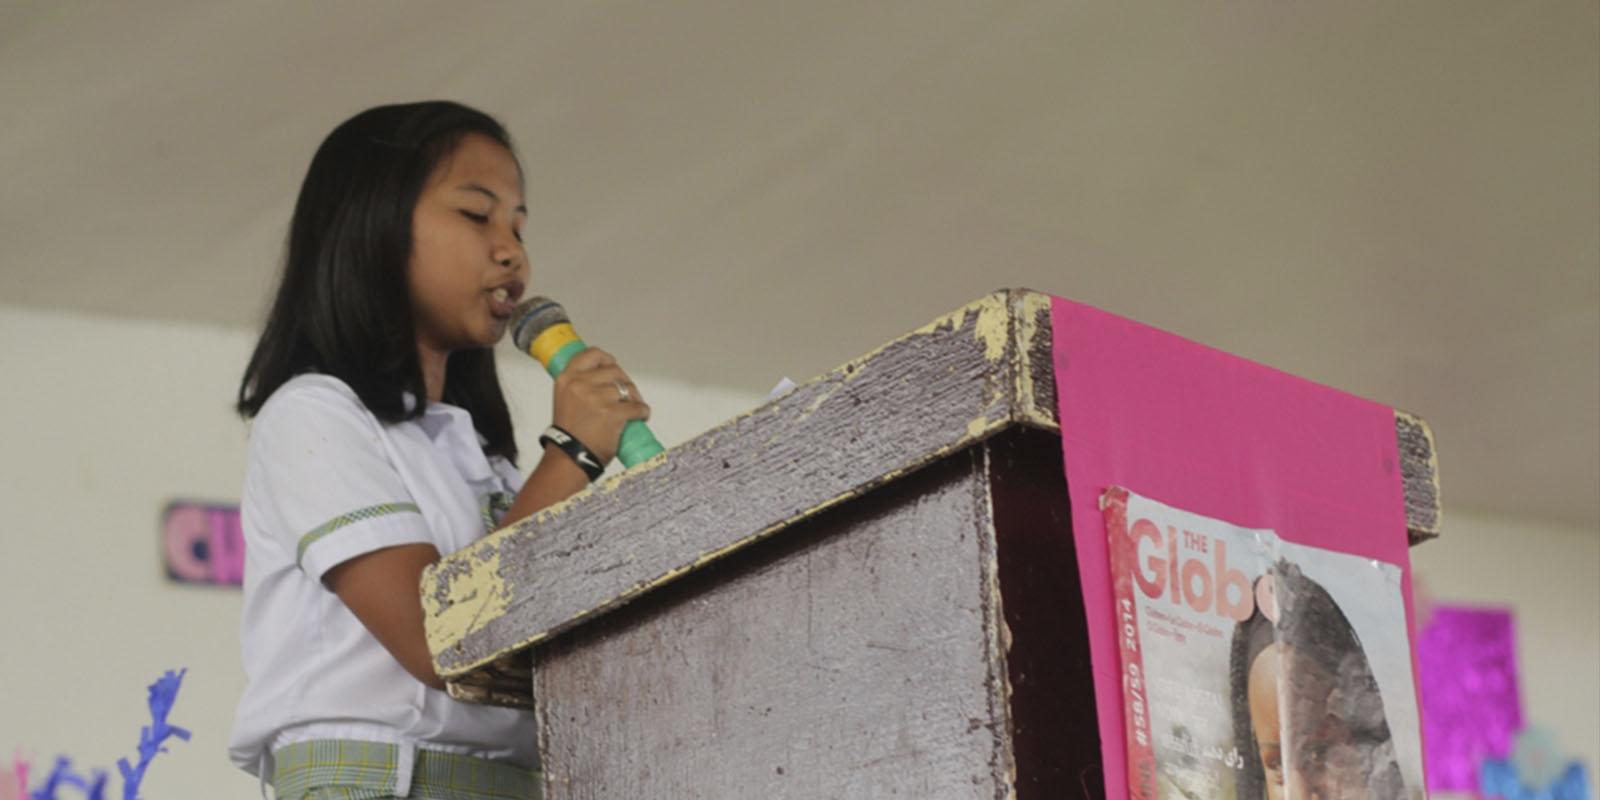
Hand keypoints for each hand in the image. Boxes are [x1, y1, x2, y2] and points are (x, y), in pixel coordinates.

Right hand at [550, 347, 649, 464]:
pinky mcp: (612, 413)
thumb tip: (602, 378)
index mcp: (567, 379)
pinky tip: (641, 416)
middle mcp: (580, 384)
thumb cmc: (569, 434)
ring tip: (634, 408)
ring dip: (635, 398)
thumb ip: (579, 386)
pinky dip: (643, 411)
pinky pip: (637, 406)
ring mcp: (596, 398)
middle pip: (614, 371)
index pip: (592, 355)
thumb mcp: (565, 401)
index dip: (606, 359)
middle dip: (625, 382)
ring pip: (627, 388)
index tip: (613, 364)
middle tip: (628, 394)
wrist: (568, 459)